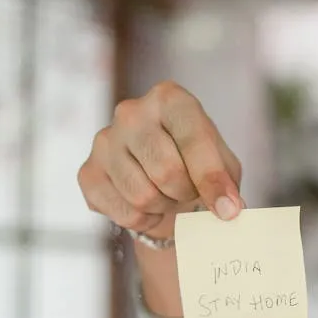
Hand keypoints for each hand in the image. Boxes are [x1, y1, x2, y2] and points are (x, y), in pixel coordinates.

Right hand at [78, 81, 243, 239]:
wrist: (159, 173)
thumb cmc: (195, 161)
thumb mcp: (222, 160)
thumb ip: (226, 180)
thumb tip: (229, 209)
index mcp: (169, 98)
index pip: (193, 140)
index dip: (213, 179)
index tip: (230, 210)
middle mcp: (130, 112)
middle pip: (166, 172)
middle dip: (187, 193)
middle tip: (191, 191)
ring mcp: (104, 141)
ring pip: (143, 196)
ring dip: (165, 207)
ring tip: (169, 195)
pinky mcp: (88, 172)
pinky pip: (124, 213)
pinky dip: (144, 219)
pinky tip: (148, 205)